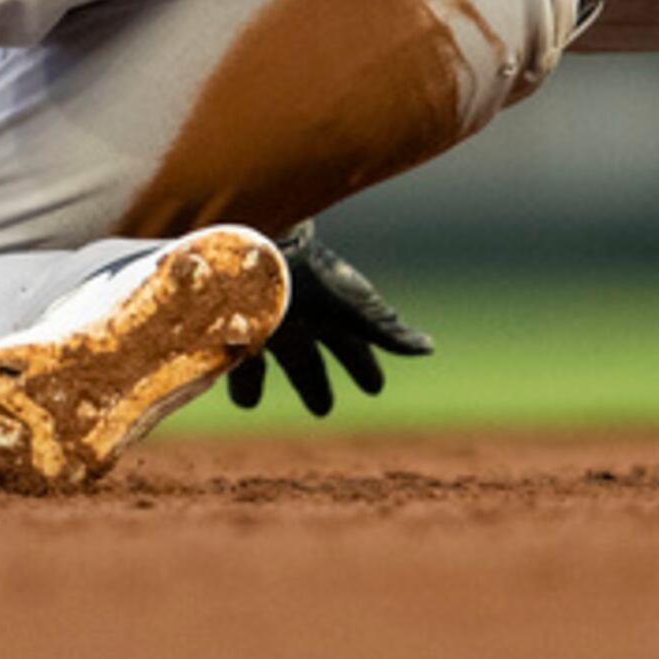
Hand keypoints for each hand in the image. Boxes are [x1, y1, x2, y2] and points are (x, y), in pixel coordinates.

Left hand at [228, 226, 433, 415]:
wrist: (249, 248)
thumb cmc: (304, 275)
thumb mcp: (349, 307)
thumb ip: (385, 330)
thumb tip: (429, 347)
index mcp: (331, 307)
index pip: (354, 343)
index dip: (362, 365)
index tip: (374, 388)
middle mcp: (297, 315)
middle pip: (307, 357)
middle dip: (313, 382)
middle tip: (322, 409)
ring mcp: (262, 320)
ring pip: (265, 359)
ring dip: (258, 383)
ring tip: (250, 402)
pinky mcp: (229, 326)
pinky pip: (231, 359)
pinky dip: (239, 380)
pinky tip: (245, 399)